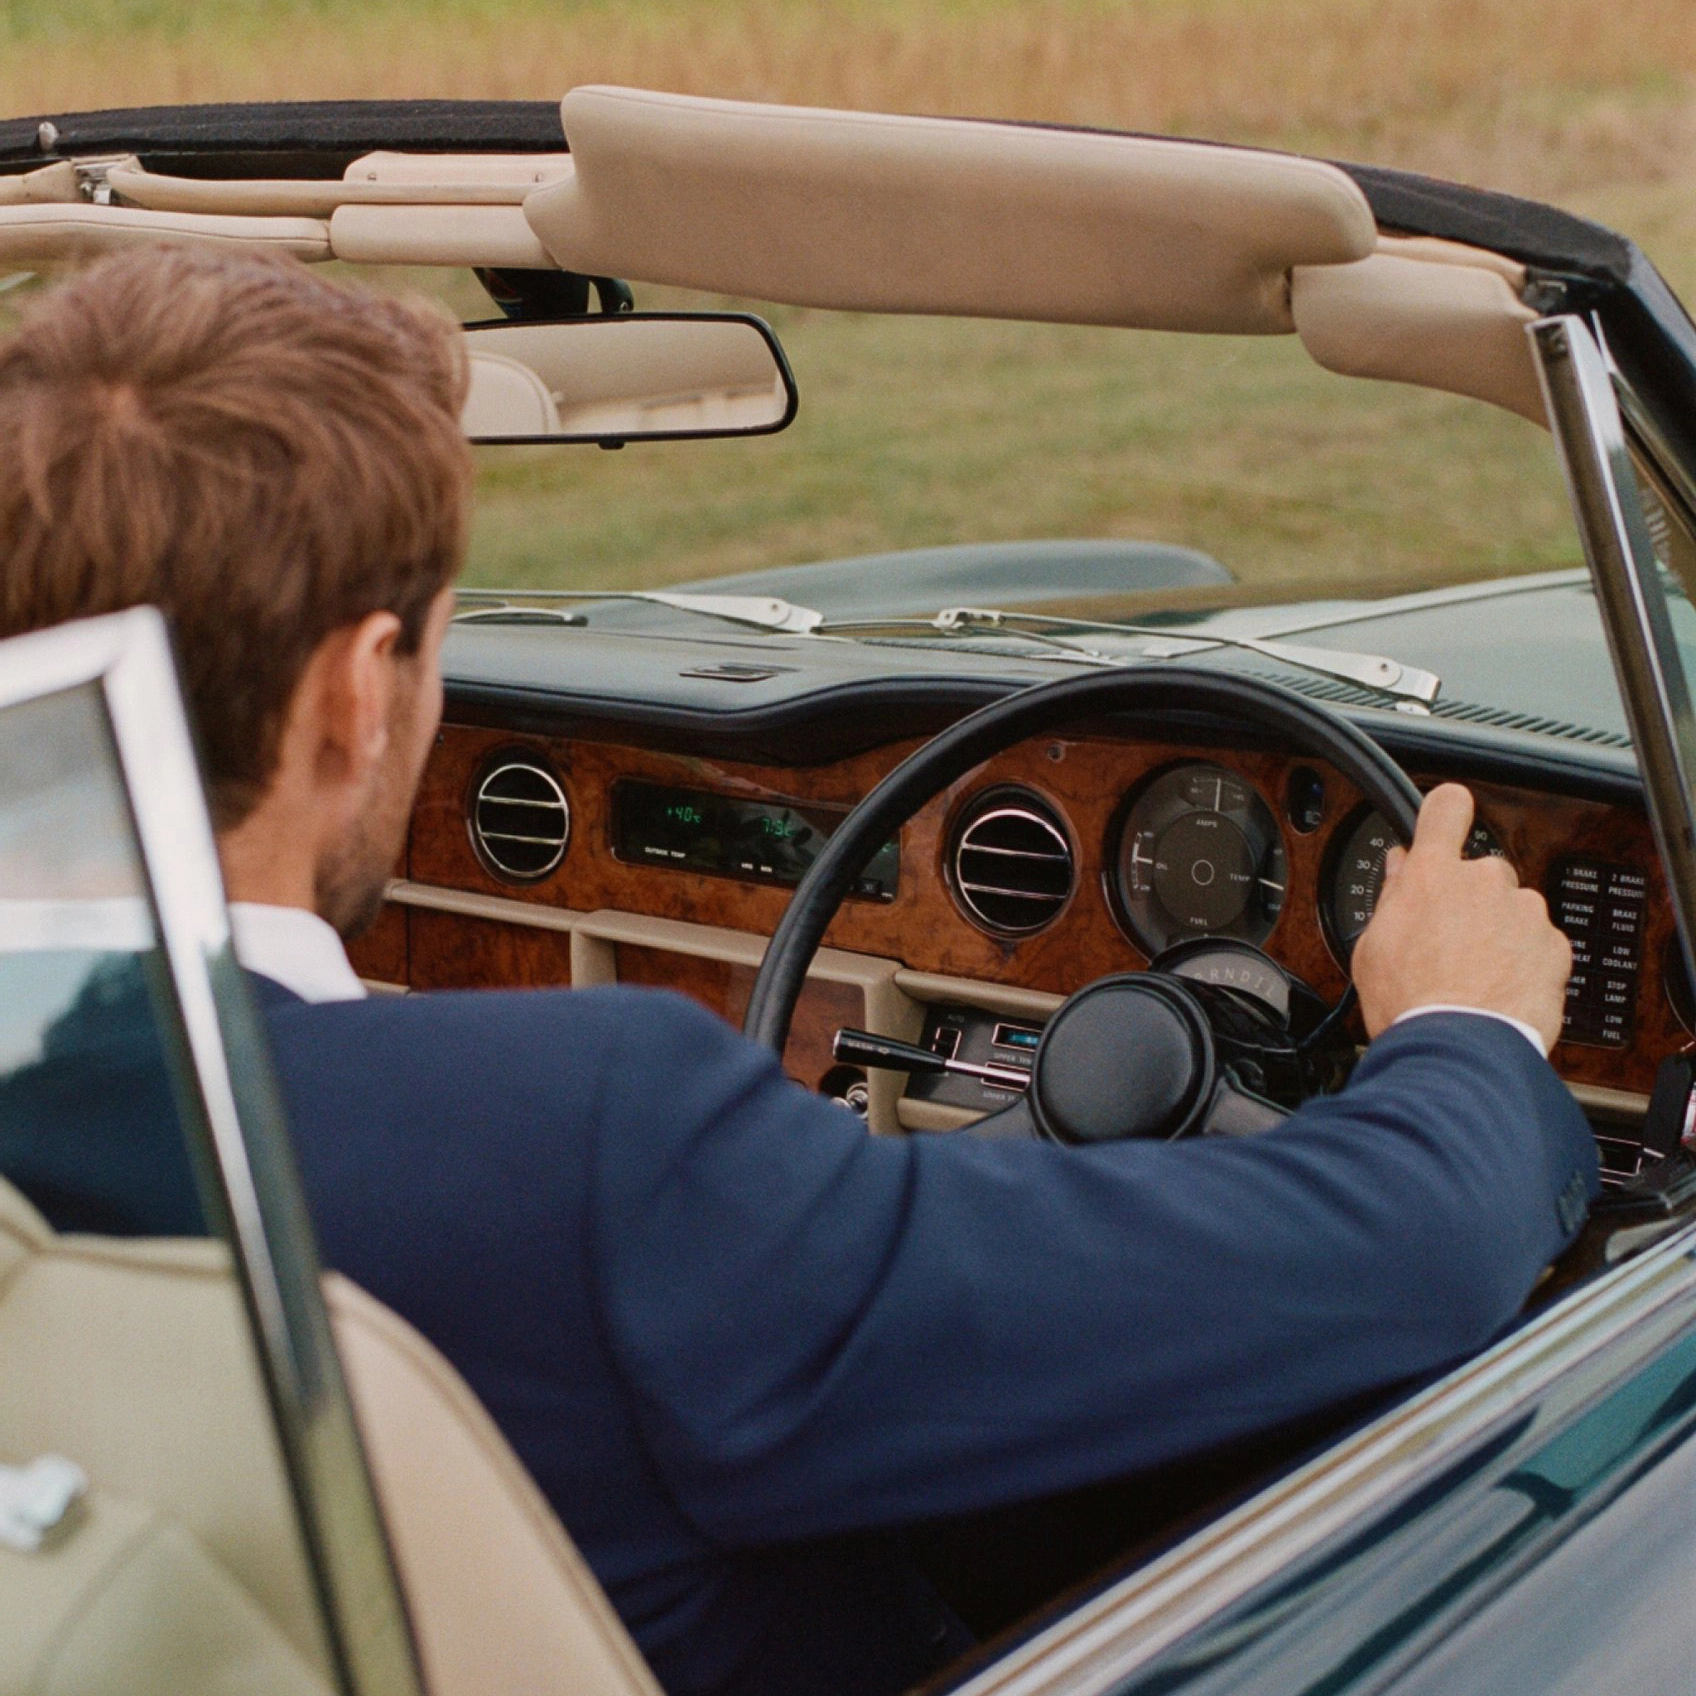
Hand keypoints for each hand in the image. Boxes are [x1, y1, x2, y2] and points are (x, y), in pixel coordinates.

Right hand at [1353, 784, 1572, 1050]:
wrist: (1458, 1048)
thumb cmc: (1409, 1002)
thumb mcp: (1373, 946)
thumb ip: (1393, 896)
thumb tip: (1400, 868)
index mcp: (1432, 874)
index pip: (1446, 808)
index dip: (1446, 811)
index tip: (1446, 818)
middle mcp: (1484, 883)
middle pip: (1483, 872)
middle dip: (1472, 899)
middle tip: (1450, 940)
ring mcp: (1524, 913)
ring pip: (1514, 910)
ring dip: (1501, 932)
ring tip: (1475, 976)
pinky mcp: (1555, 946)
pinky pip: (1540, 943)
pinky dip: (1526, 961)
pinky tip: (1500, 989)